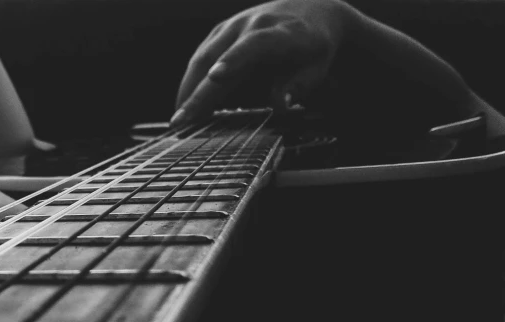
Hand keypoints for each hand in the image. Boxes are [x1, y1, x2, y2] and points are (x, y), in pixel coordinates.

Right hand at [174, 0, 473, 134]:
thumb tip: (282, 105)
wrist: (319, 11)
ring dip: (189, 93)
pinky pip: (203, 59)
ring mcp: (237, 24)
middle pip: (217, 59)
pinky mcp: (225, 30)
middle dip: (196, 94)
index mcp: (283, 34)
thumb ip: (299, 86)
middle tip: (179, 127)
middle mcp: (256, 23)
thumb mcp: (321, 69)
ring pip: (204, 59)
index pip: (246, 55)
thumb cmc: (325, 45)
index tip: (209, 94)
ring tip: (179, 125)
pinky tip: (188, 106)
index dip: (225, 76)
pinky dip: (193, 85)